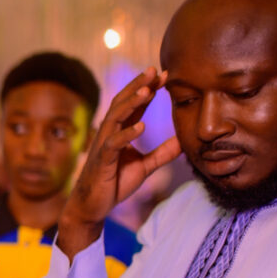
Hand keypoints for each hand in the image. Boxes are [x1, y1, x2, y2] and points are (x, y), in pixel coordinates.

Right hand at [59, 67, 181, 257]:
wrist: (92, 207)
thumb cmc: (114, 184)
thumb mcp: (144, 167)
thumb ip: (162, 153)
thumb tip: (185, 141)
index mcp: (120, 132)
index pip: (134, 105)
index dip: (148, 89)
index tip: (165, 75)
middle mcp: (109, 134)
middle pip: (123, 103)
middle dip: (138, 86)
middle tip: (155, 70)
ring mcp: (103, 146)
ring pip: (116, 118)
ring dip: (131, 103)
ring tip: (147, 91)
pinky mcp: (101, 161)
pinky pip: (113, 144)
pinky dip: (127, 134)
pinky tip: (141, 127)